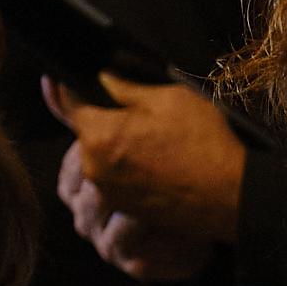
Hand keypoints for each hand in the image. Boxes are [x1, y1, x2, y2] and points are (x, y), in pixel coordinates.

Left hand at [47, 73, 249, 279]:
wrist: (231, 197)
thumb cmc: (204, 146)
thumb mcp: (169, 99)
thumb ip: (125, 87)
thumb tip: (101, 77)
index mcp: (100, 136)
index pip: (68, 105)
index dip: (62, 88)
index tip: (55, 79)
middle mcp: (95, 168)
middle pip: (86, 133)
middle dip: (103, 119)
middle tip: (139, 113)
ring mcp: (109, 192)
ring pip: (101, 157)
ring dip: (118, 145)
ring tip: (157, 141)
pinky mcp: (125, 208)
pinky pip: (116, 179)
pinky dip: (129, 167)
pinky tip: (159, 162)